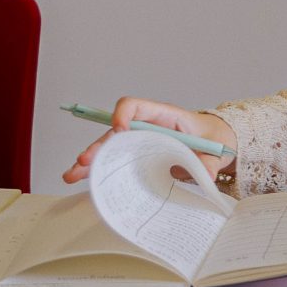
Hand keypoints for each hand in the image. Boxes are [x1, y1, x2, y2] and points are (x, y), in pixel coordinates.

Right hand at [65, 98, 238, 184]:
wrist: (215, 143)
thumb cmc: (212, 138)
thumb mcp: (215, 148)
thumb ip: (210, 160)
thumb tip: (207, 175)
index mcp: (164, 116)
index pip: (135, 105)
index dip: (123, 114)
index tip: (120, 130)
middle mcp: (146, 127)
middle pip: (115, 131)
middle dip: (99, 146)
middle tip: (84, 161)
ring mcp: (140, 142)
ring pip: (110, 148)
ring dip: (91, 161)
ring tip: (71, 175)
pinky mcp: (139, 157)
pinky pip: (116, 161)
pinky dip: (100, 171)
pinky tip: (83, 181)